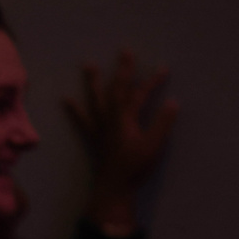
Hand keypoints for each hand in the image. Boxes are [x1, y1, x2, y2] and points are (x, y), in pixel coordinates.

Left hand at [64, 49, 178, 234]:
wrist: (114, 187)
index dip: (151, 80)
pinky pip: (82, 120)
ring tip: (89, 65)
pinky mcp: (94, 138)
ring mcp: (100, 128)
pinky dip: (74, 110)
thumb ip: (163, 122)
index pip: (139, 94)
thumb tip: (173, 102)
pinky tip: (65, 100)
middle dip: (123, 70)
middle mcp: (111, 119)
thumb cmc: (135, 167)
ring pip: (96, 100)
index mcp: (126, 119)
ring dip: (95, 82)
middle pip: (117, 90)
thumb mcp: (155, 145)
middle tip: (125, 50)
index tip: (163, 68)